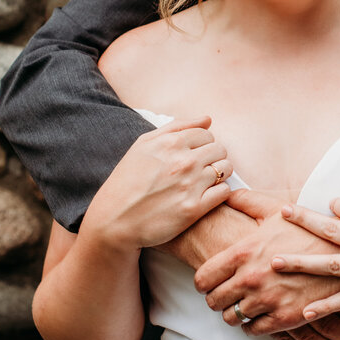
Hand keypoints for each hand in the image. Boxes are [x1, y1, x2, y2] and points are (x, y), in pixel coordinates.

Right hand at [84, 117, 232, 251]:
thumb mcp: (143, 144)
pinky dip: (219, 192)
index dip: (202, 144)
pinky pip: (224, 191)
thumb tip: (208, 119)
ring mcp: (190, 185)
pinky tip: (205, 196)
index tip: (193, 155)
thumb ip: (178, 127)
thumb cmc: (127, 180)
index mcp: (171, 143)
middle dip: (213, 157)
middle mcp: (183, 161)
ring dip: (218, 174)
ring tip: (203, 182)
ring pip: (225, 169)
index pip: (207, 133)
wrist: (114, 220)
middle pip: (220, 150)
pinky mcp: (194, 209)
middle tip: (199, 170)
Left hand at [194, 189, 339, 339]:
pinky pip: (254, 330)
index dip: (203, 282)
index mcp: (244, 252)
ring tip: (242, 304)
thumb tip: (226, 192)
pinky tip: (259, 314)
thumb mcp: (276, 210)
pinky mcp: (285, 318)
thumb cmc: (309, 230)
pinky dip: (253, 325)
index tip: (210, 281)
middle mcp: (251, 278)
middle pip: (213, 302)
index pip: (203, 278)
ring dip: (234, 312)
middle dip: (216, 298)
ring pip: (232, 318)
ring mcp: (267, 300)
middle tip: (225, 294)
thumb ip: (247, 201)